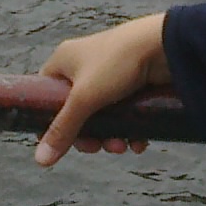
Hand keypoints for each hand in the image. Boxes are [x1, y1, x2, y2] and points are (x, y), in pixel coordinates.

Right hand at [34, 13, 169, 166]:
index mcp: (64, 60)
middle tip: (99, 147)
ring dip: (110, 136)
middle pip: (75, 111)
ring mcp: (109, 74)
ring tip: (122, 146)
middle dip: (89, 135)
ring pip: (102, 115)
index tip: (60, 143)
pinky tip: (138, 142)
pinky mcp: (132, 82)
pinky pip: (123, 113)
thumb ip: (63, 129)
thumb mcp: (85, 98)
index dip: (49, 121)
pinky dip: (128, 129)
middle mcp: (84, 65)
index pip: (45, 94)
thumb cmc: (117, 64)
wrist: (165, 45)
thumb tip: (40, 160)